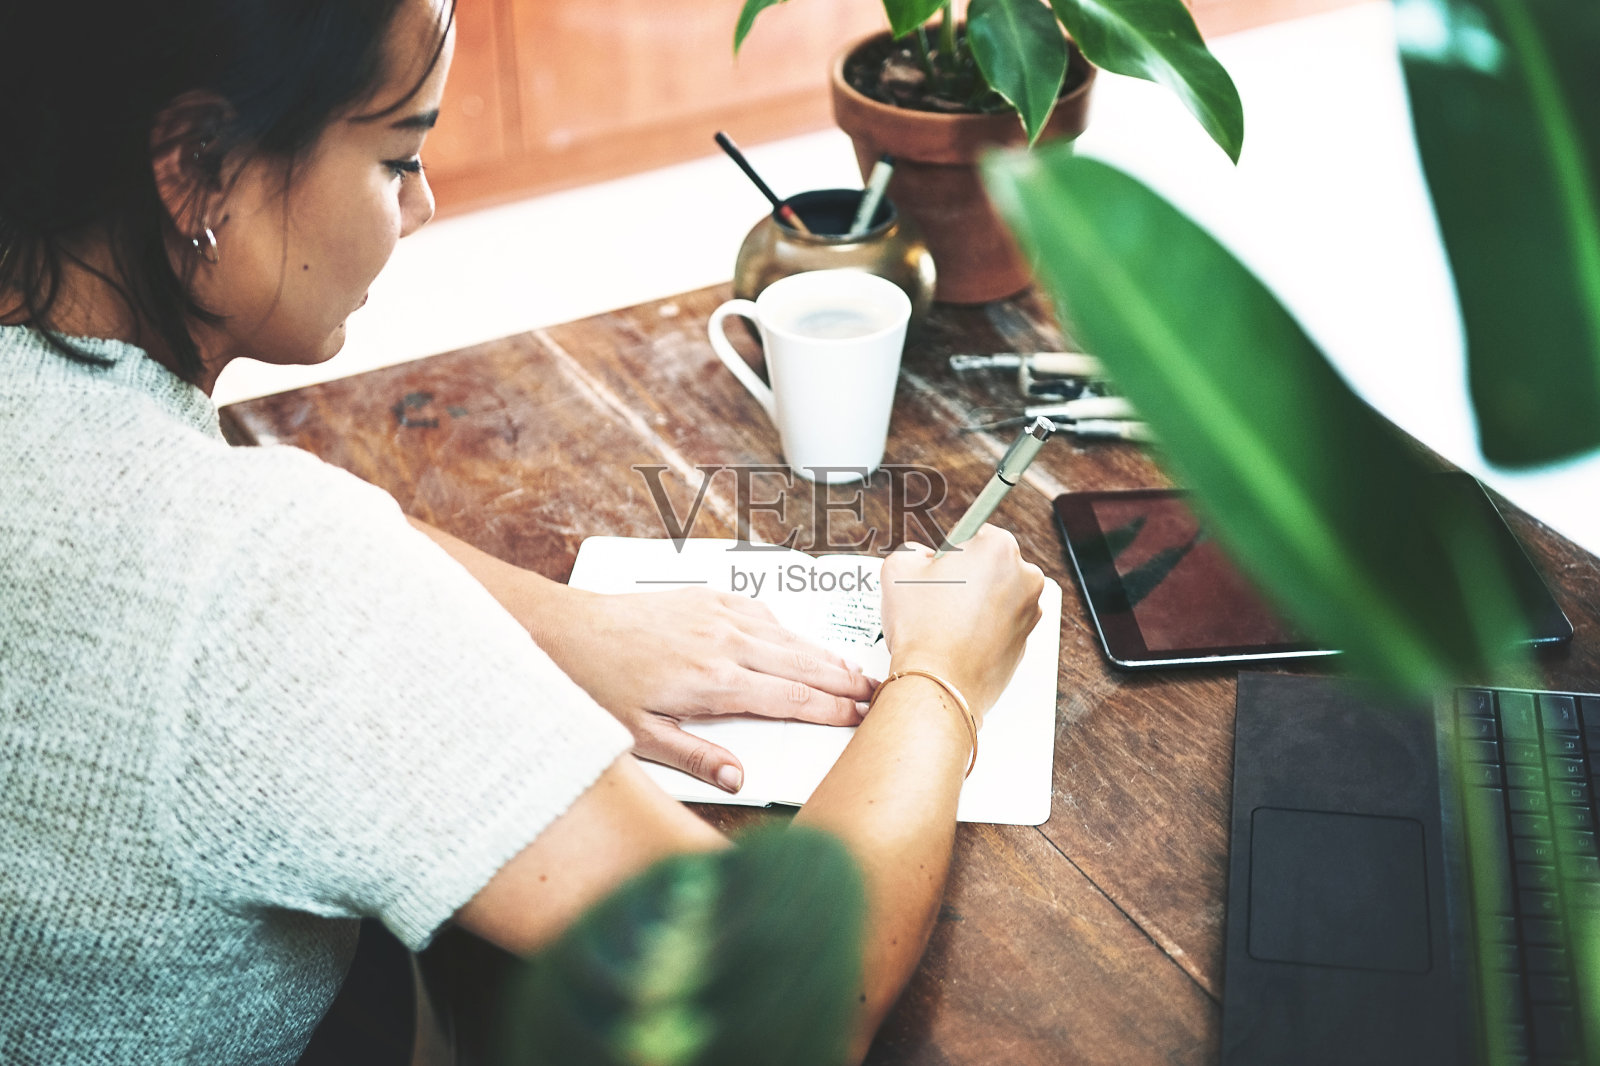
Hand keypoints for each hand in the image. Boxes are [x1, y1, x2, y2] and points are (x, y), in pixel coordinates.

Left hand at [535, 586, 875, 792]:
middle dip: (842, 680)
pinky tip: (795, 638)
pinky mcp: (706, 598)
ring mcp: (718, 615)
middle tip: (875, 692)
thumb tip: (738, 777)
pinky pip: (761, 612)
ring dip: (822, 654)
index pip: (791, 699)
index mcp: (715, 682)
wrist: (566, 630)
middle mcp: (724, 643)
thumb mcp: (640, 737)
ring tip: (851, 669)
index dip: (831, 710)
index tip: (857, 717)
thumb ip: (696, 756)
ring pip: (787, 636)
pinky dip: (786, 628)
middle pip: (802, 665)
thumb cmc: (596, 682)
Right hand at [879, 526, 1044, 724]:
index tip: (941, 566)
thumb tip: (922, 558)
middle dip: (965, 577)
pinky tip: (958, 641)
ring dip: (976, 603)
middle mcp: (1025, 576)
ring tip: (944, 623)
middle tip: (936, 598)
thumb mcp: (898, 569)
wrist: (939, 685)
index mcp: (999, 547)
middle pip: (989, 565)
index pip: (973, 534)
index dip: (949, 552)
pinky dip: (983, 629)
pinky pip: (1001, 625)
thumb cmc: (923, 628)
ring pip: (997, 596)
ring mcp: (1030, 611)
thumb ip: (912, 551)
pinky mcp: (1026, 641)